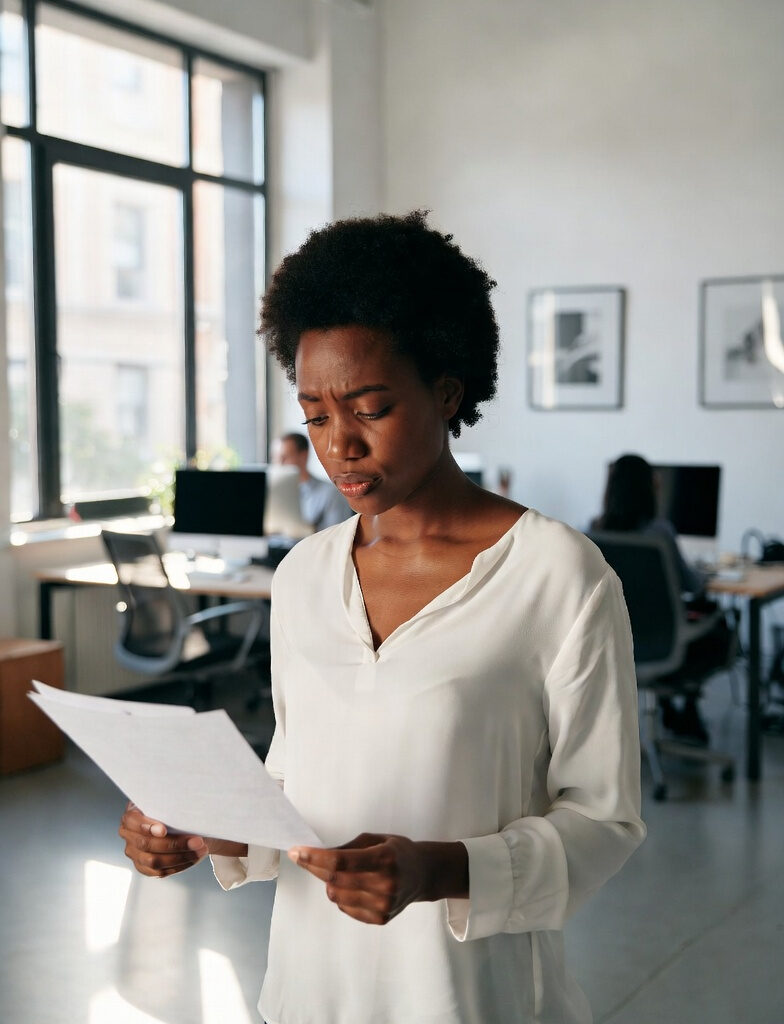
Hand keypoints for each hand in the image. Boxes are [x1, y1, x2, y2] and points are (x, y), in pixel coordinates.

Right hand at [118, 801, 240, 878]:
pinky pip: (159, 872)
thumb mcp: (171, 799)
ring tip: (200, 849)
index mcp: (131, 815)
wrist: (180, 822)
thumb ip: (170, 800)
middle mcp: (128, 835)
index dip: (147, 826)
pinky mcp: (144, 867)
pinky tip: (193, 857)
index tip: (164, 829)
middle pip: (146, 844)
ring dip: (180, 856)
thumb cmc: (174, 807)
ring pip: (154, 861)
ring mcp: (135, 853)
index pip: (132, 821)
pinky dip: (179, 866)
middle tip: (197, 840)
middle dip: (174, 844)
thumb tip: (184, 796)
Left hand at [288, 833, 467, 924]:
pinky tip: (351, 885)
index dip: (315, 857)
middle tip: (302, 856)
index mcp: (385, 858)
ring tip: (339, 872)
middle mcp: (385, 884)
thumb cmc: (396, 852)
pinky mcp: (380, 918)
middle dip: (313, 866)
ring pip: (336, 895)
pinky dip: (340, 895)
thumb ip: (348, 847)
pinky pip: (345, 907)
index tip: (297, 851)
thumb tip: (317, 855)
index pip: (341, 861)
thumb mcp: (375, 839)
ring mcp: (383, 904)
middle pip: (335, 879)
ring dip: (328, 882)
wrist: (423, 874)